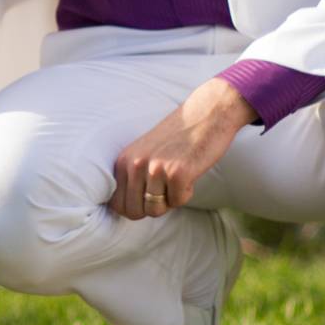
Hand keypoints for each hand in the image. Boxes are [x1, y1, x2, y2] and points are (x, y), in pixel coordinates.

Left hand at [109, 78, 258, 219]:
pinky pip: (178, 202)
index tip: (150, 196)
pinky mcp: (177, 173)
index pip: (116, 205)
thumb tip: (126, 211)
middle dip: (152, 207)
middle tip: (166, 188)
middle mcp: (135, 164)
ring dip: (170, 199)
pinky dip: (187, 192)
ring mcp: (155, 169)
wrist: (208, 113)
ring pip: (155, 210)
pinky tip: (190, 171)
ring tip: (178, 177)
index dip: (135, 207)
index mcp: (124, 160)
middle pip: (134, 212)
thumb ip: (133, 176)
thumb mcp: (145, 152)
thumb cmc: (178, 135)